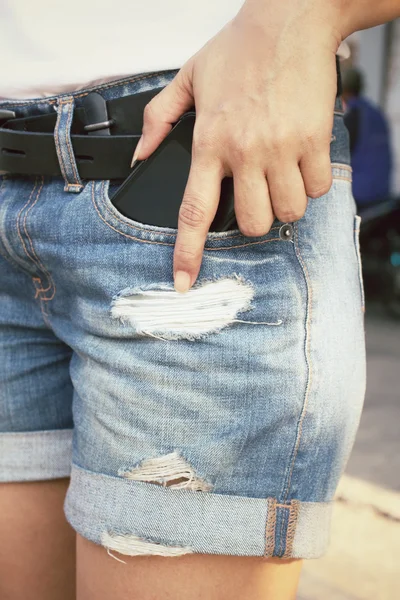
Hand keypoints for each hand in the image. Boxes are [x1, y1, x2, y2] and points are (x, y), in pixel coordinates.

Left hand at [132, 0, 342, 291]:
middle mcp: (244, 151)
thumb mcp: (189, 77)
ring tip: (280, 173)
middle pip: (251, 223)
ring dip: (285, 202)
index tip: (182, 281)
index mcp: (209, 142)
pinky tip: (303, 158)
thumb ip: (159, 118)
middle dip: (255, 219)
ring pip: (288, 211)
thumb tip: (141, 154)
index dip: (187, 253)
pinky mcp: (313, 141)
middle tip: (256, 195)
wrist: (290, 20)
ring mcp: (281, 148)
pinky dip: (312, 182)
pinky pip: (317, 188)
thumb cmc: (240, 48)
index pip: (193, 211)